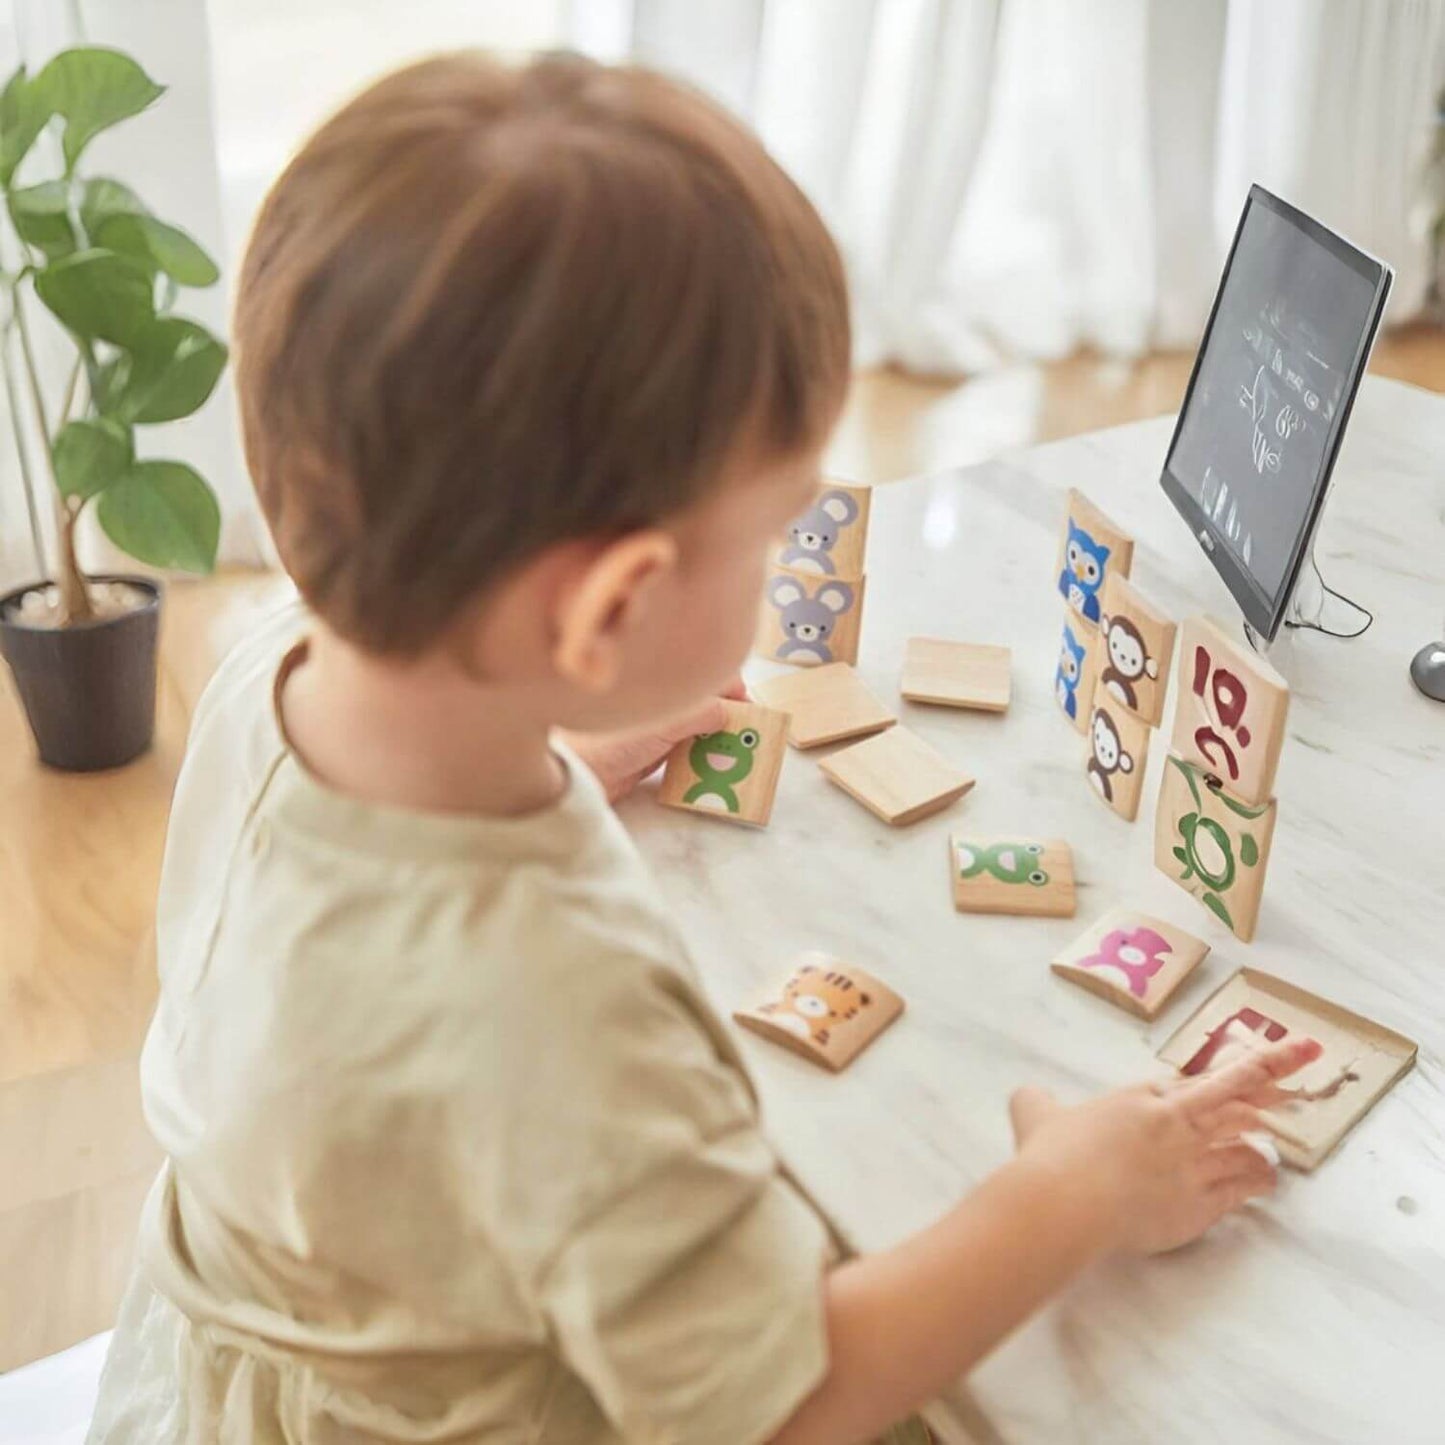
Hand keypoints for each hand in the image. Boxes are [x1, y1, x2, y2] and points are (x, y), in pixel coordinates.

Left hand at [562, 678, 748, 802]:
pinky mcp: (655, 754)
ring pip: (702, 728)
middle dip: (731, 717)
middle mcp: (663, 703)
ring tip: (737, 753)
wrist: (574, 777)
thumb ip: (702, 713)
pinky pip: (690, 751)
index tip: (750, 711)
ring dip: (719, 739)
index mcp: (663, 683)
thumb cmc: (610, 742)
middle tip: (748, 736)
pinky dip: (704, 756)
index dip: (733, 691)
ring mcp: (659, 728)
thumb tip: (730, 710)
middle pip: (709, 703)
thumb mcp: (664, 724)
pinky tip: (715, 765)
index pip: (707, 678)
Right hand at [1009, 1036, 1321, 1255]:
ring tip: (1280, 1140)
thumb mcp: (1035, 1114)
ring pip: (1246, 1142)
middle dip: (1277, 1068)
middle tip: (1309, 1052)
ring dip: (1264, 1140)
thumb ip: (1037, 1102)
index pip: (1194, 1082)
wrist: (1064, 1202)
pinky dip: (1258, 1180)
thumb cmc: (1050, 1155)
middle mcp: (1176, 1122)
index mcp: (1142, 1097)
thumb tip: (1027, 1096)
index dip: (1221, 1076)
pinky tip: (1267, 1180)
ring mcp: (1192, 1163)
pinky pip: (1243, 1188)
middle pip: (1237, 1090)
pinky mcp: (1200, 1204)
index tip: (1249, 1065)